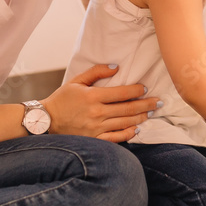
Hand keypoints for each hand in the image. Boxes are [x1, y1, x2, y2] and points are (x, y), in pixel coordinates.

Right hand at [43, 64, 157, 141]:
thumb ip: (96, 72)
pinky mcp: (94, 139)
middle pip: (128, 108)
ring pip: (125, 122)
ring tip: (151, 113)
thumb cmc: (62, 99)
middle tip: (159, 102)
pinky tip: (136, 129)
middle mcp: (96, 113)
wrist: (47, 121)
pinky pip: (115, 138)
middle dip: (146, 104)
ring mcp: (96, 128)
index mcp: (93, 96)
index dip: (136, 90)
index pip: (122, 93)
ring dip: (140, 118)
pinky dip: (128, 134)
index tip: (146, 88)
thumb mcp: (76, 81)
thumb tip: (116, 67)